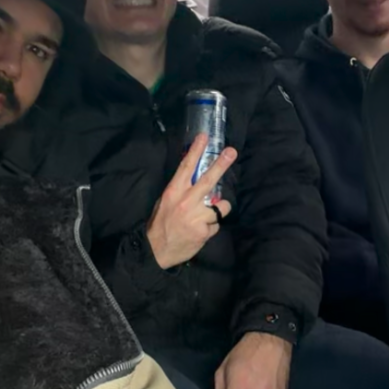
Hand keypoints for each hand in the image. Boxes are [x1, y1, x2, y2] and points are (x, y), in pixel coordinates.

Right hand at [146, 137, 236, 268]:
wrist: (156, 251)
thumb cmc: (160, 224)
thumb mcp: (164, 201)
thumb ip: (180, 190)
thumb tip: (196, 179)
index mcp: (174, 192)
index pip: (186, 167)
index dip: (196, 151)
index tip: (204, 137)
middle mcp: (186, 201)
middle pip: (209, 180)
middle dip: (221, 164)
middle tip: (232, 152)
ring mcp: (197, 216)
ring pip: (221, 207)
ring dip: (218, 211)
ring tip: (205, 217)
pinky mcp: (204, 231)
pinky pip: (216, 225)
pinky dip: (210, 228)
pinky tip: (199, 232)